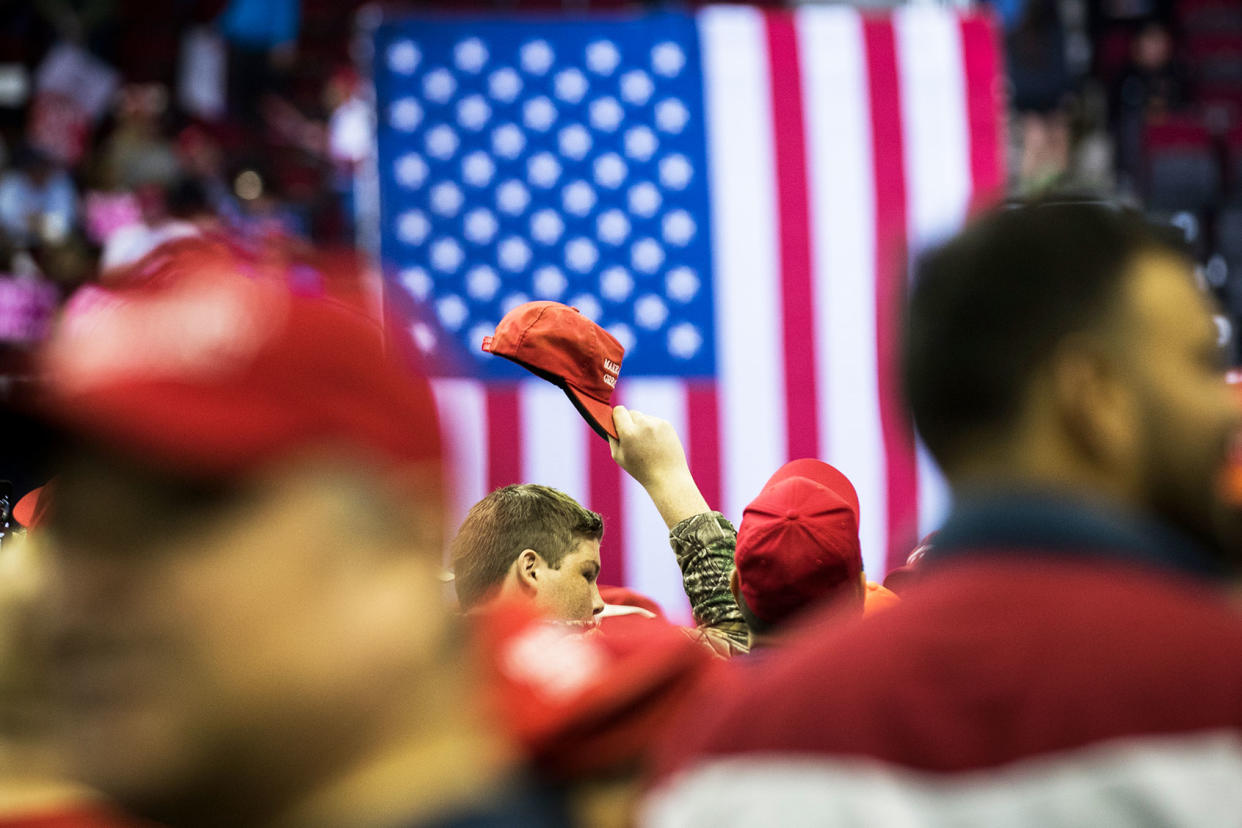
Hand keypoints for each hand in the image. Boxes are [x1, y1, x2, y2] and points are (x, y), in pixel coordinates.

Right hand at [610, 406, 709, 526]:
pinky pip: (654, 421)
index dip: (617, 417)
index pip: (619, 411)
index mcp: (629, 433)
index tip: (618, 425)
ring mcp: (657, 423)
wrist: (668, 477)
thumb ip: (612, 437)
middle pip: (631, 413)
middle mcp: (643, 424)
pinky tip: (655, 444)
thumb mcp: (619, 456)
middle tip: (632, 438)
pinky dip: (652, 429)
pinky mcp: (667, 424)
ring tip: (646, 444)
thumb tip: (609, 422)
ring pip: (643, 417)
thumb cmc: (641, 470)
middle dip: (629, 422)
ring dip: (642, 426)